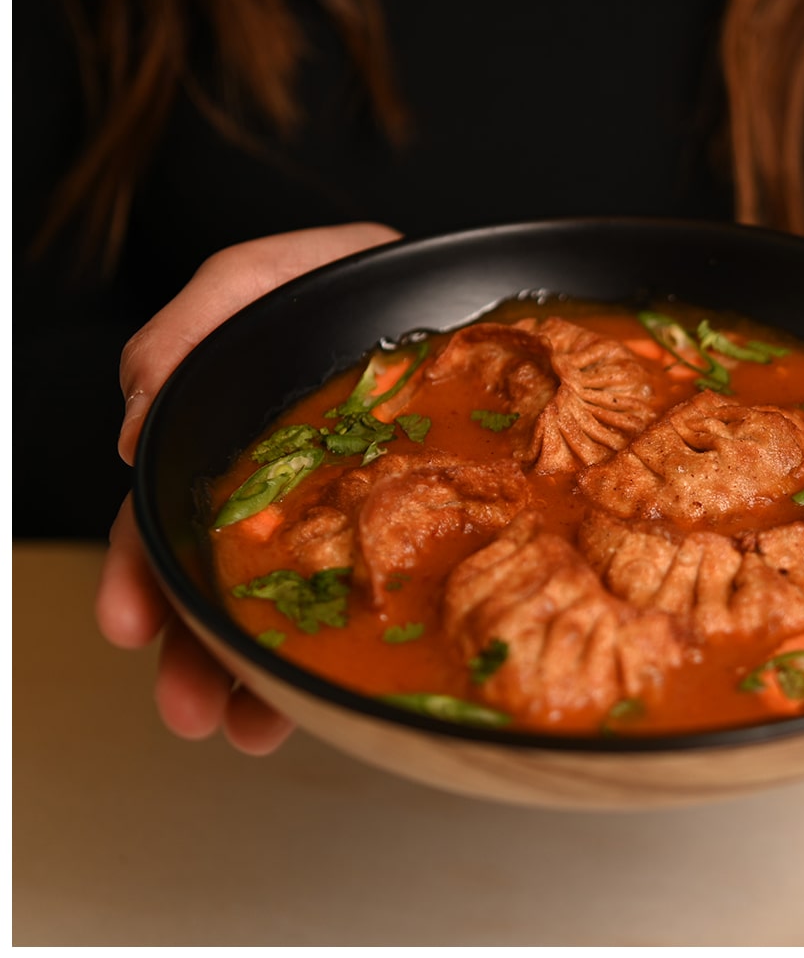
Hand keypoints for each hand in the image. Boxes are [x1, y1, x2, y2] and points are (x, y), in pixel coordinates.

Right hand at [95, 222, 400, 753]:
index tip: (135, 622)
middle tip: (191, 707)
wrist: (474, 295)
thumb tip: (135, 422)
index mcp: (237, 429)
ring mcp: (344, 509)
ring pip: (284, 601)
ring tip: (244, 722)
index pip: (172, 498)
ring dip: (254, 668)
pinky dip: (332, 648)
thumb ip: (194, 323)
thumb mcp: (269, 275)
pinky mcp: (403, 530)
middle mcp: (282, 476)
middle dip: (195, 646)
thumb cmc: (374, 276)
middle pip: (220, 569)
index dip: (144, 564)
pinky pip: (362, 601)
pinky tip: (313, 695)